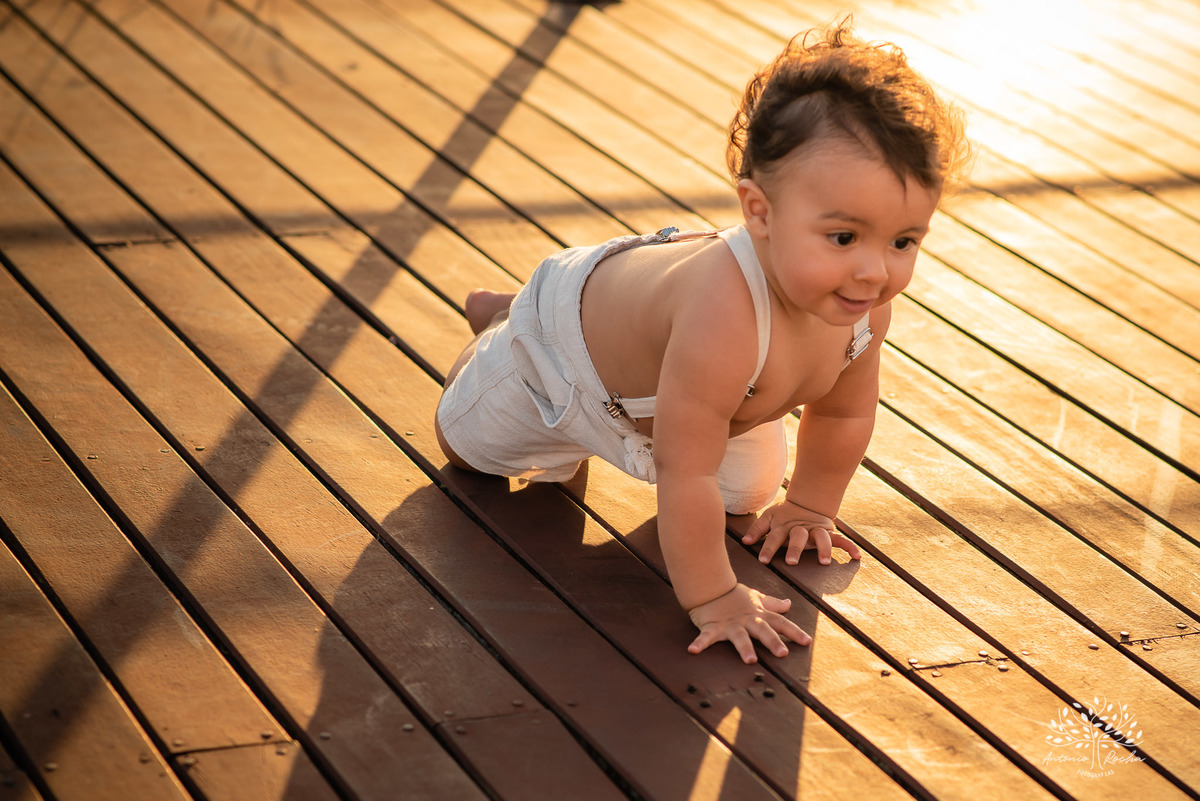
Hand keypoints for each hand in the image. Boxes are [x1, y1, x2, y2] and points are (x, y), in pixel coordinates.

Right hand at [687, 583, 811, 662]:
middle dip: (773, 641)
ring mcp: (730, 624)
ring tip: (750, 660)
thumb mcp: (756, 598)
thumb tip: (789, 603)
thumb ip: (772, 604)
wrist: (710, 585)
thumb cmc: (734, 595)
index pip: (780, 622)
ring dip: (744, 648)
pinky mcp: (712, 626)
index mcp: (759, 615)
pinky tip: (693, 650)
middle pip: (763, 630)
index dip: (793, 632)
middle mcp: (747, 620)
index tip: (807, 642)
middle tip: (783, 654)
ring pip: (739, 636)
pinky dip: (700, 643)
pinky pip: (706, 636)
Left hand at [742, 499, 862, 565]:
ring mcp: (816, 530)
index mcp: (784, 526)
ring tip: (824, 562)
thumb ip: (757, 529)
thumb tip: (745, 541)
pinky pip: (841, 539)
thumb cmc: (785, 514)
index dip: (767, 548)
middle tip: (791, 562)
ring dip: (823, 549)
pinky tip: (856, 556)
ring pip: (821, 538)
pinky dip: (849, 547)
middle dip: (795, 549)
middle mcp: (801, 529)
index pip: (774, 537)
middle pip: (798, 538)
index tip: (762, 560)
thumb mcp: (769, 518)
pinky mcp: (829, 532)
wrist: (807, 502)